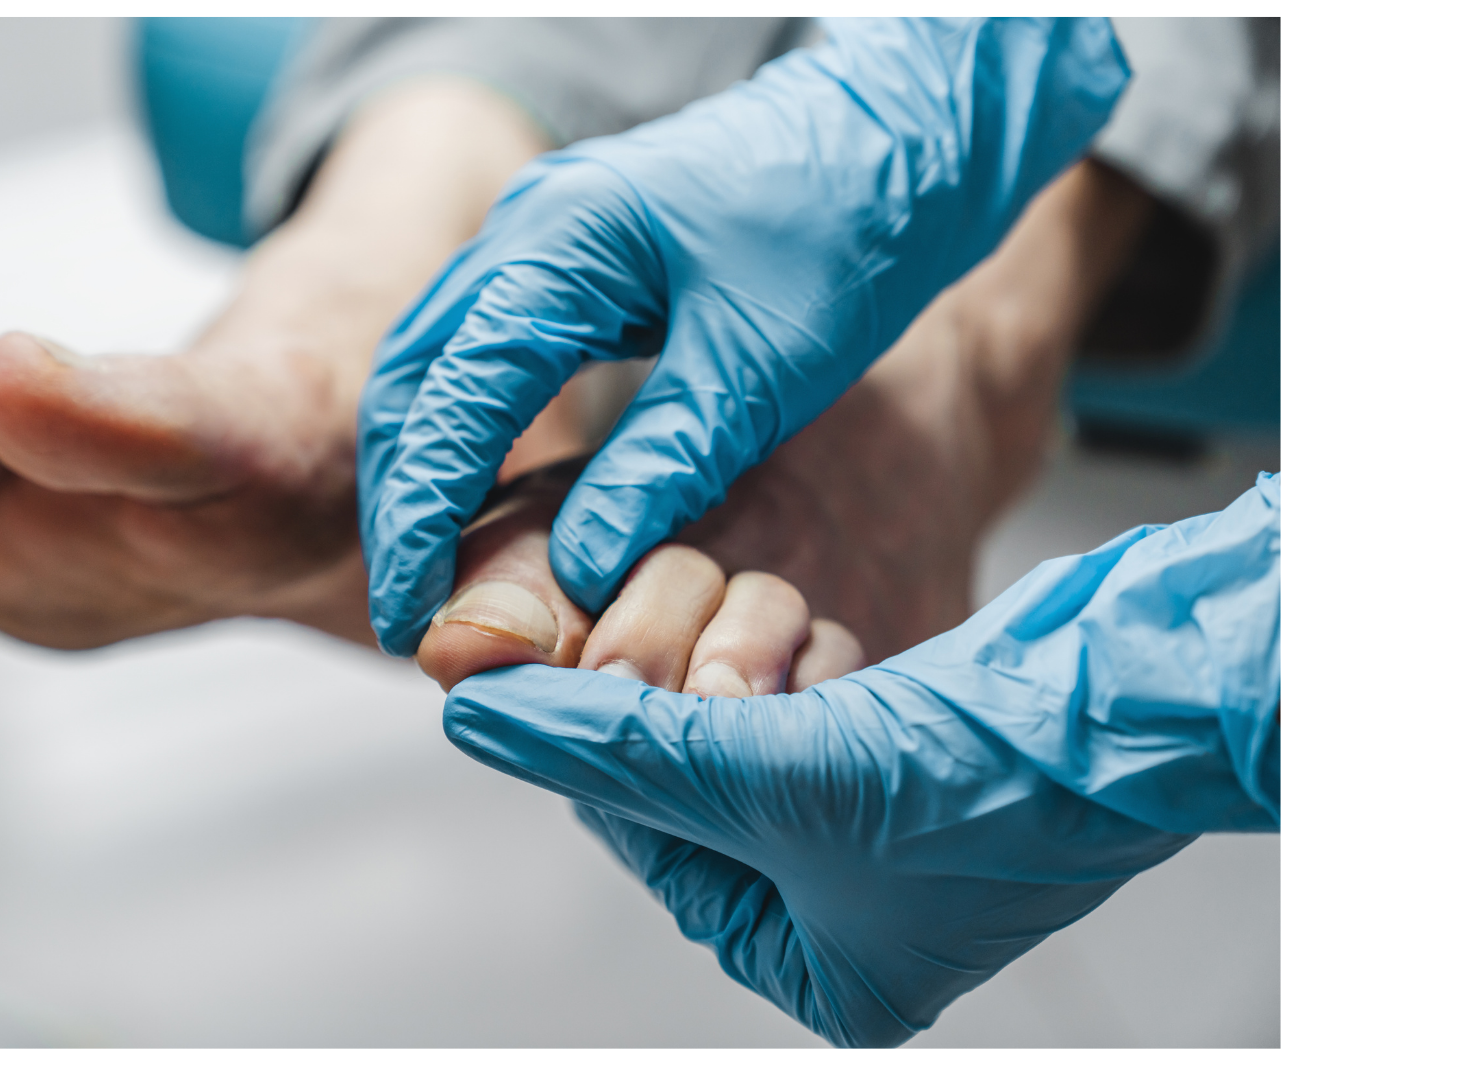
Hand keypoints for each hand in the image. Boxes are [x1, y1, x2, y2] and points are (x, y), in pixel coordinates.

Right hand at [359, 16, 1130, 653]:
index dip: (421, 516)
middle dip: (402, 501)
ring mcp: (541, 236)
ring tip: (437, 575)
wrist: (906, 131)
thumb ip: (663, 465)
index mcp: (562, 242)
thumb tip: (580, 571)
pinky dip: (470, 433)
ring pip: (438, 365)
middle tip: (410, 611)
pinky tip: (490, 504)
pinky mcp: (571, 259)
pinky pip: (485, 353)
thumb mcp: (762, 364)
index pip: (453, 396)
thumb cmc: (849, 225)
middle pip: (415, 379)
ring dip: (427, 470)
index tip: (412, 611)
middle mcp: (527, 228)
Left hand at [442, 475, 1280, 1046]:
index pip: (650, 847)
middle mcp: (845, 904)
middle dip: (704, 706)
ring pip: (741, 715)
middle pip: (692, 780)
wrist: (1129, 698)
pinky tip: (847, 650)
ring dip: (762, 664)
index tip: (579, 681)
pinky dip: (812, 650)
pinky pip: (805, 682)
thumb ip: (614, 746)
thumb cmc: (991, 783)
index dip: (616, 757)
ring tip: (813, 666)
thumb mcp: (768, 777)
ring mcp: (876, 819)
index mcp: (819, 968)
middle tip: (728, 670)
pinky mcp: (904, 738)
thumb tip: (489, 717)